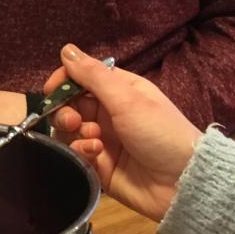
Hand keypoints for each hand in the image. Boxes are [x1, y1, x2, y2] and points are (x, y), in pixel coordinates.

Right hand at [48, 45, 200, 221]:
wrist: (182, 184)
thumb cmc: (160, 133)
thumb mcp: (128, 99)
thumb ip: (94, 75)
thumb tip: (66, 50)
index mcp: (120, 91)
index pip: (82, 78)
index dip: (64, 82)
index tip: (52, 91)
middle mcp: (109, 113)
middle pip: (70, 105)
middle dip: (65, 112)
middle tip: (73, 122)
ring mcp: (103, 140)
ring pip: (69, 131)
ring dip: (74, 133)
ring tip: (93, 140)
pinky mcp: (99, 166)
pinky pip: (76, 154)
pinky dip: (81, 152)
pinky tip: (96, 154)